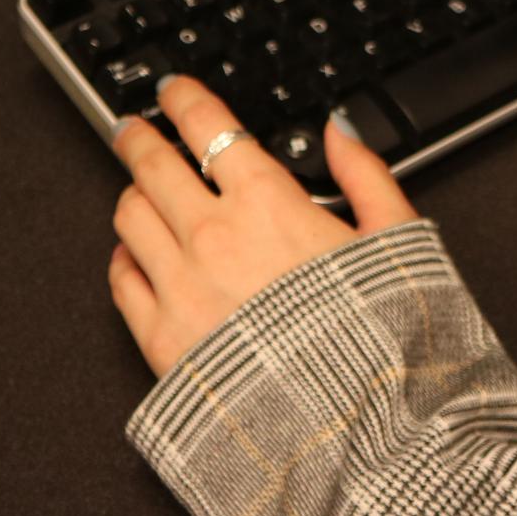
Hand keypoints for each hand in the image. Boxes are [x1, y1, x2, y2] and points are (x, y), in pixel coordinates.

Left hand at [106, 75, 421, 378]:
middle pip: (152, 164)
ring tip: (138, 191)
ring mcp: (180, 286)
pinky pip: (122, 281)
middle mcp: (213, 236)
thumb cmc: (376, 338)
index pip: (209, 127)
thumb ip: (365, 175)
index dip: (183, 98)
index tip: (172, 90)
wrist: (350, 425)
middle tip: (133, 128)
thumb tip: (340, 130)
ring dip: (132, 194)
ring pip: (130, 216)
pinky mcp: (162, 338)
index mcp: (268, 203)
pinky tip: (135, 255)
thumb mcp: (395, 240)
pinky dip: (123, 258)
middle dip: (138, 136)